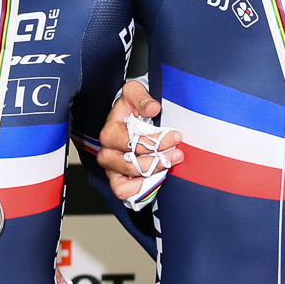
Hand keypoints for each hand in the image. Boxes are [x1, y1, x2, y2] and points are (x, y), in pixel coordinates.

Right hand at [97, 80, 182, 199]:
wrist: (130, 115)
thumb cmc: (131, 106)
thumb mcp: (134, 92)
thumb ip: (142, 97)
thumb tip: (153, 108)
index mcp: (109, 132)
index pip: (130, 143)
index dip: (154, 141)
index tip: (175, 136)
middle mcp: (107, 152)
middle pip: (130, 165)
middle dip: (157, 160)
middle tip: (177, 153)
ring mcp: (111, 168)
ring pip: (126, 181)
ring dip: (151, 175)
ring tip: (168, 166)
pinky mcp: (118, 180)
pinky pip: (123, 192)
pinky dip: (138, 189)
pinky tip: (156, 179)